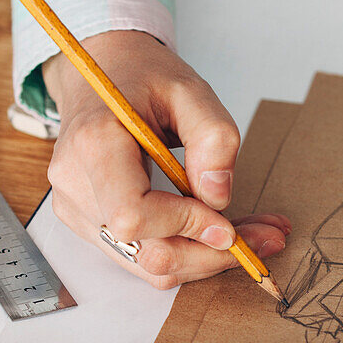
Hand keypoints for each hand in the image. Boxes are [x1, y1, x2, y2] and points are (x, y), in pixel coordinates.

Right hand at [43, 31, 289, 287]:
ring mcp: (78, 210)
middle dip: (211, 254)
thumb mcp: (190, 90)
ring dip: (206, 259)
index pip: (133, 215)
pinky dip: (188, 253)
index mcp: (93, 145)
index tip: (229, 225)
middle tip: (266, 238)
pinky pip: (144, 259)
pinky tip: (219, 233)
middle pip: (147, 253)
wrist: (101, 76)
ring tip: (253, 235)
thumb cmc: (142, 78)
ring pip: (149, 266)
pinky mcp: (91, 226)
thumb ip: (213, 137)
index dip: (184, 226)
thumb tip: (217, 197)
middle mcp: (76, 185)